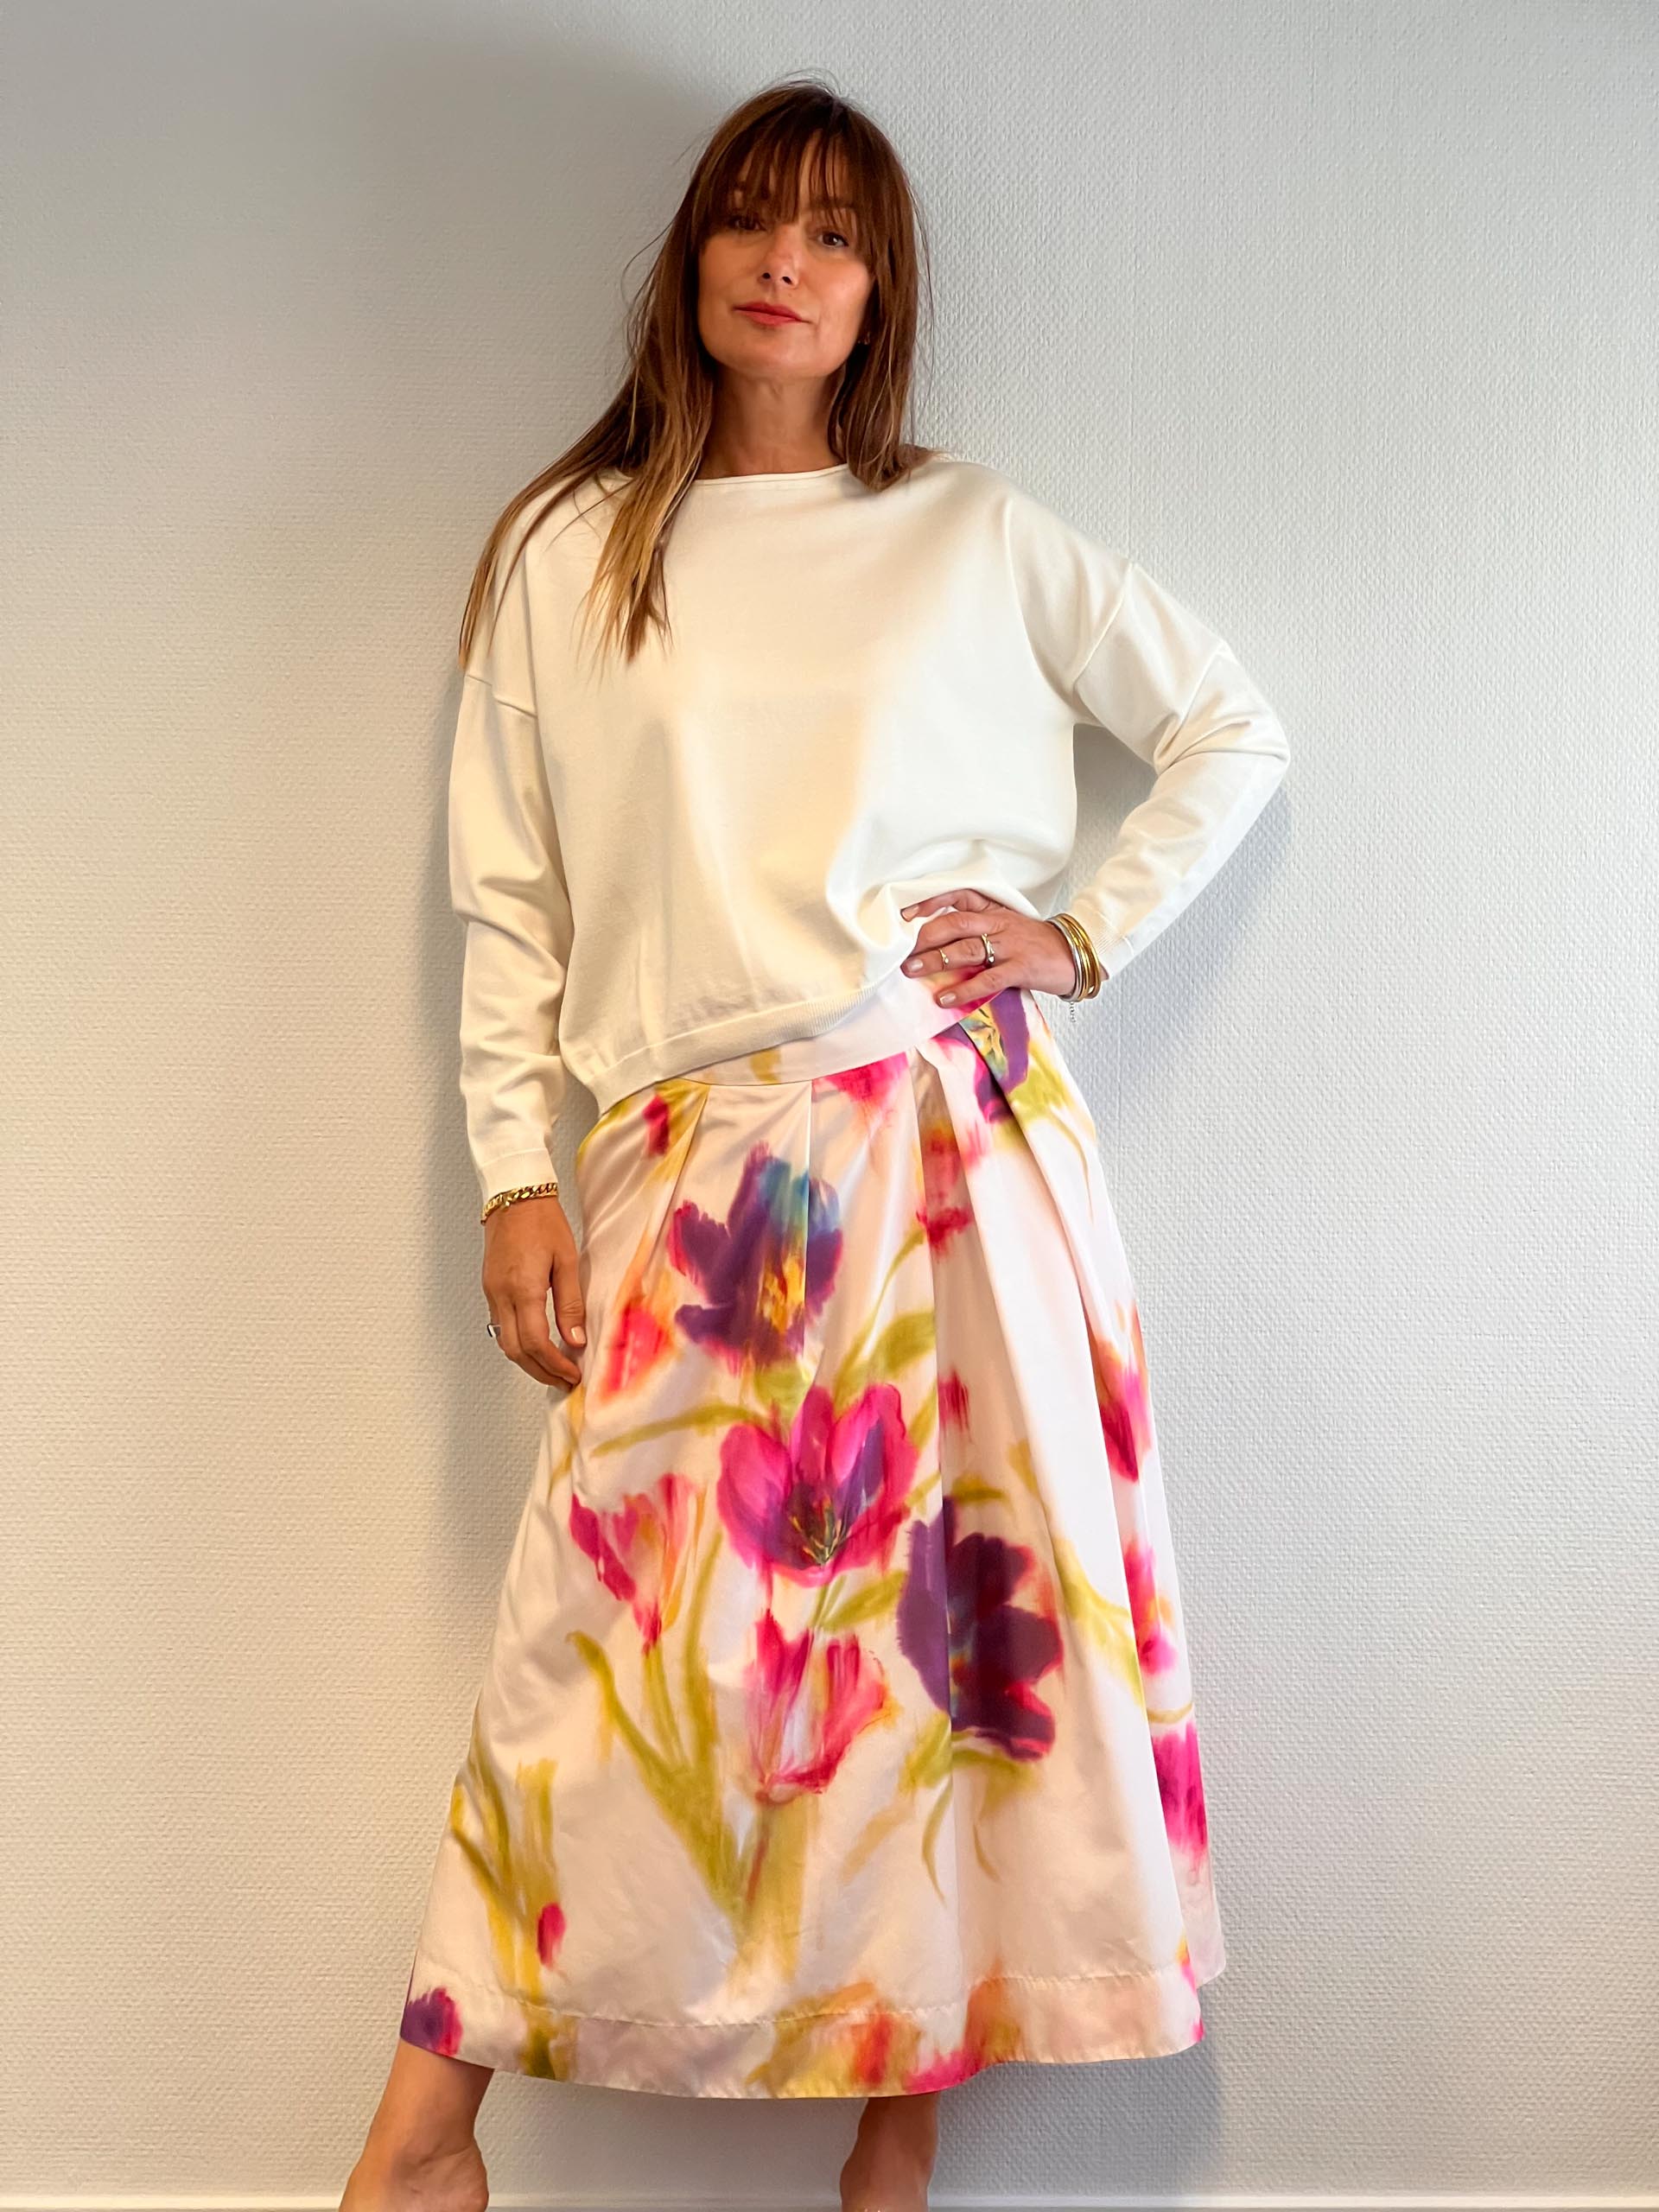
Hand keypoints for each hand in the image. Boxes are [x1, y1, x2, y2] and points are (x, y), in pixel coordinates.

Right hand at [481, 1192, 586, 1387]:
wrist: (514, 1195)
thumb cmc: (543, 1221)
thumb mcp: (567, 1261)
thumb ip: (570, 1304)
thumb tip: (575, 1341)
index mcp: (523, 1288)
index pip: (535, 1342)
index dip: (554, 1365)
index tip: (572, 1374)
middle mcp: (501, 1295)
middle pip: (515, 1351)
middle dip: (540, 1372)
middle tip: (564, 1380)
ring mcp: (491, 1293)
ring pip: (504, 1342)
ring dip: (527, 1361)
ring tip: (553, 1368)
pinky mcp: (490, 1288)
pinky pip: (499, 1327)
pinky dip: (518, 1343)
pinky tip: (536, 1345)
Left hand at [898, 888, 1078, 1007]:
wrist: (1076, 955)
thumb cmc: (1036, 945)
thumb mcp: (1007, 928)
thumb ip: (978, 932)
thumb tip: (938, 946)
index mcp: (995, 912)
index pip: (958, 897)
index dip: (930, 903)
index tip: (905, 914)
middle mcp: (999, 925)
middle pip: (955, 924)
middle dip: (924, 937)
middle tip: (900, 951)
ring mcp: (1011, 946)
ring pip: (966, 950)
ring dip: (935, 961)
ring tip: (911, 971)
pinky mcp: (1021, 968)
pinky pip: (988, 978)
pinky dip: (963, 989)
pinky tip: (945, 999)